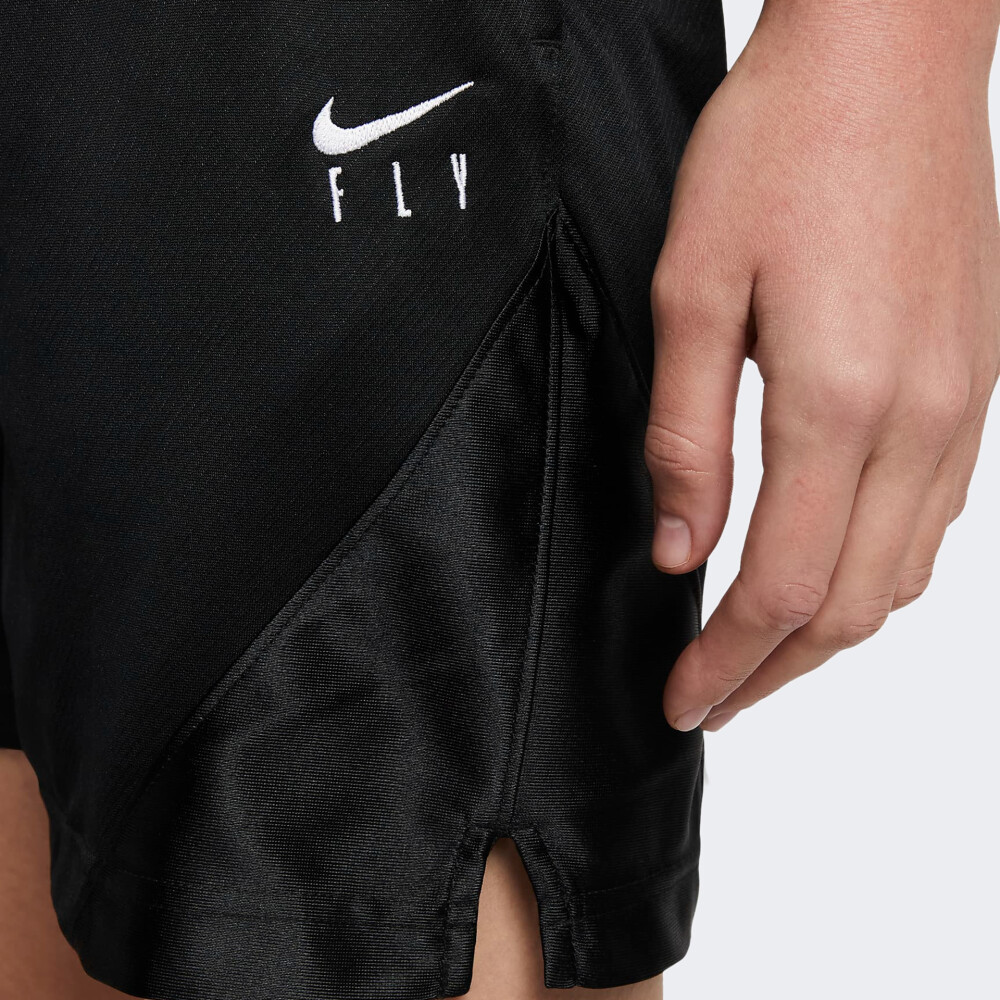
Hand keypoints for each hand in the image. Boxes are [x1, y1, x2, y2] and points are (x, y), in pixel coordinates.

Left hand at [647, 10, 999, 732]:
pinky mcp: (971, 382)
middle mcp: (919, 420)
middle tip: (712, 700)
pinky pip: (932, 520)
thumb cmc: (783, 146)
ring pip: (898, 575)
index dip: (724, 661)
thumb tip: (678, 544)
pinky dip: (872, 574)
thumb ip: (685, 434)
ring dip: (826, 635)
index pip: (778, 588)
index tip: (681, 698)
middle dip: (774, 674)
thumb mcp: (692, 290)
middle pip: (847, 607)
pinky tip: (828, 575)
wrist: (887, 53)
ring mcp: (960, 405)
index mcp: (838, 401)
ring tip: (761, 658)